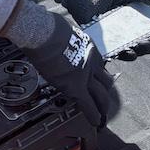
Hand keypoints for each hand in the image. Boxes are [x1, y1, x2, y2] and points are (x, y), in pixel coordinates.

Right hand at [1, 0, 114, 126]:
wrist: (42, 32)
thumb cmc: (47, 27)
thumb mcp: (64, 30)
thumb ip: (67, 39)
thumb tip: (59, 38)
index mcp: (88, 47)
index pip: (100, 66)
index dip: (100, 76)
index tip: (100, 81)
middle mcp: (92, 62)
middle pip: (106, 82)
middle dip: (106, 94)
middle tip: (105, 102)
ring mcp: (86, 75)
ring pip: (101, 95)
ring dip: (102, 106)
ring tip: (102, 115)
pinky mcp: (75, 87)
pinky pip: (88, 105)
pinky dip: (93, 115)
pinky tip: (95, 122)